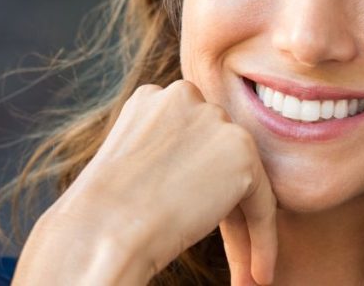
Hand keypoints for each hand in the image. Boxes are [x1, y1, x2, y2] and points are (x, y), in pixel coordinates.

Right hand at [12, 80, 276, 284]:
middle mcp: (186, 96)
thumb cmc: (101, 214)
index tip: (195, 223)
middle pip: (219, 160)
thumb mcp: (131, 167)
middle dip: (224, 209)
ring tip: (245, 272)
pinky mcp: (241, 151)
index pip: (193, 144)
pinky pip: (262, 203)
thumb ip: (168, 156)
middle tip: (231, 257)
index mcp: (154, 98)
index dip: (198, 189)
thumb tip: (196, 177)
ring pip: (242, 182)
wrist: (100, 230)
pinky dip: (263, 241)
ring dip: (243, 230)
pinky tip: (258, 275)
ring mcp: (215, 119)